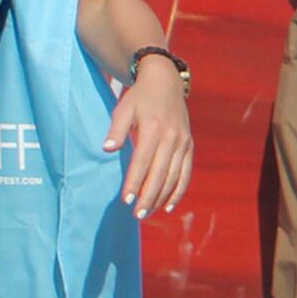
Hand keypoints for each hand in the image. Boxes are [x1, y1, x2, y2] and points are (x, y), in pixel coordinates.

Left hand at [105, 60, 193, 216]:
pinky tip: (168, 206)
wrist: (166, 82)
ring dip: (161, 197)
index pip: (142, 162)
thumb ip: (116, 130)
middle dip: (148, 196)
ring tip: (147, 213)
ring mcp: (183, 143)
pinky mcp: (189, 146)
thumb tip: (107, 149)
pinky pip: (185, 173)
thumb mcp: (124, 109)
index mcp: (154, 129)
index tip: (125, 200)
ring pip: (173, 176)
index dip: (134, 182)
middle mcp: (171, 137)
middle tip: (136, 215)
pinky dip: (178, 191)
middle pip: (159, 173)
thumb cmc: (139, 98)